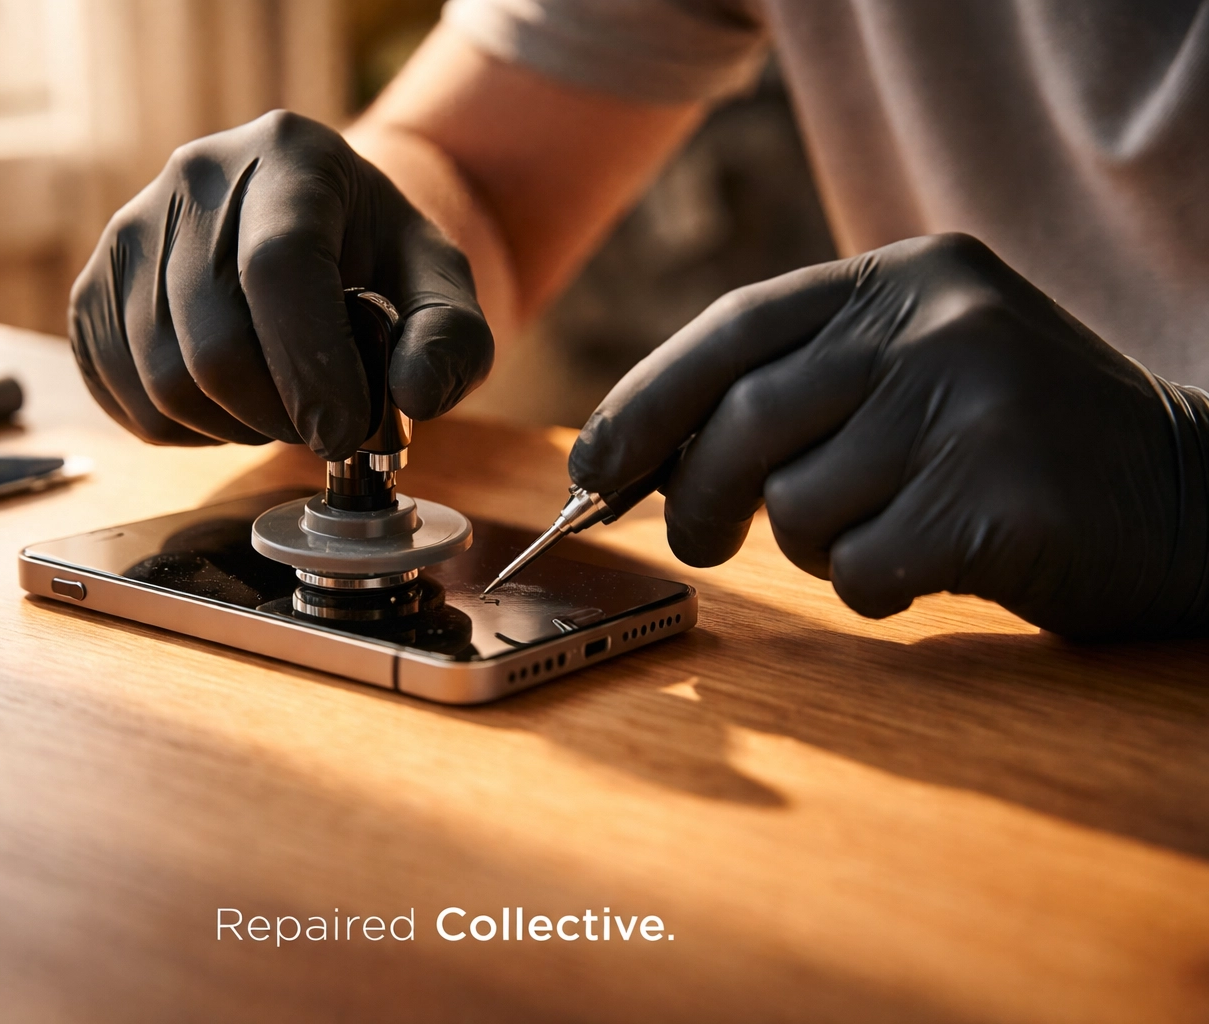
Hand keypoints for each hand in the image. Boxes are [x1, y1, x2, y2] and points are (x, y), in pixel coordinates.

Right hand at [68, 110, 492, 460]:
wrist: (306, 230)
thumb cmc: (374, 260)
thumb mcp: (439, 285)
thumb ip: (452, 339)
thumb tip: (414, 394)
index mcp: (289, 157)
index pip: (279, 265)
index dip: (310, 364)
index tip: (342, 432)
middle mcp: (193, 179)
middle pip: (214, 340)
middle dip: (278, 414)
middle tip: (323, 426)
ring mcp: (129, 231)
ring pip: (162, 378)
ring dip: (232, 427)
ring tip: (278, 405)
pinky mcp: (92, 288)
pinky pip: (121, 395)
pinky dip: (182, 430)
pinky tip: (226, 406)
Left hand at [570, 233, 1208, 638]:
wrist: (1188, 496)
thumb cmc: (1006, 445)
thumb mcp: (911, 369)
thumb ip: (795, 386)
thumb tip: (632, 456)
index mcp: (902, 276)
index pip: (732, 328)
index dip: (644, 402)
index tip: (593, 467)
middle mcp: (935, 320)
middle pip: (744, 423)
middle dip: (695, 498)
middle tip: (697, 541)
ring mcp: (973, 401)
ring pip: (798, 507)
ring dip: (813, 546)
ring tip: (884, 528)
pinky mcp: (998, 492)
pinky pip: (859, 568)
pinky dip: (871, 587)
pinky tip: (933, 562)